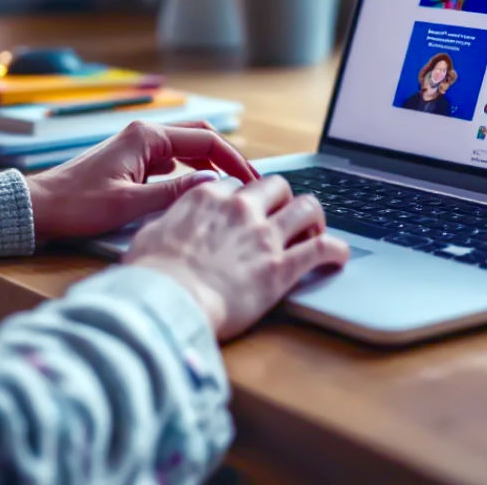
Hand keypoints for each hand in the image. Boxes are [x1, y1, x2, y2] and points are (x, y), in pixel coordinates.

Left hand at [26, 121, 258, 243]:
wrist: (40, 208)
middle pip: (200, 138)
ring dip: (209, 166)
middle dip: (226, 158)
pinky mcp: (132, 162)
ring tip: (230, 191)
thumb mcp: (130, 204)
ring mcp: (138, 148)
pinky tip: (198, 193)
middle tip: (249, 184)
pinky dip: (190, 173)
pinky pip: (171, 162)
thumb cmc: (78, 206)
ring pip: (187, 149)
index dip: (235, 160)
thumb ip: (175, 192)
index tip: (253, 182)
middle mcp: (144, 135)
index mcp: (147, 136)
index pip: (207, 140)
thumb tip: (214, 186)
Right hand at [125, 176, 350, 340]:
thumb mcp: (148, 236)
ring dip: (314, 217)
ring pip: (306, 207)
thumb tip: (166, 224)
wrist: (166, 302)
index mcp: (207, 198)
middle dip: (283, 199)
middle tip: (282, 217)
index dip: (244, 197)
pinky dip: (336, 251)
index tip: (246, 209)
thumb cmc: (151, 276)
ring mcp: (264, 236)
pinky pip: (323, 249)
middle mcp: (240, 209)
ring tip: (314, 231)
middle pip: (277, 186)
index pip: (236, 183)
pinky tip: (338, 257)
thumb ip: (167, 222)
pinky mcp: (282, 267)